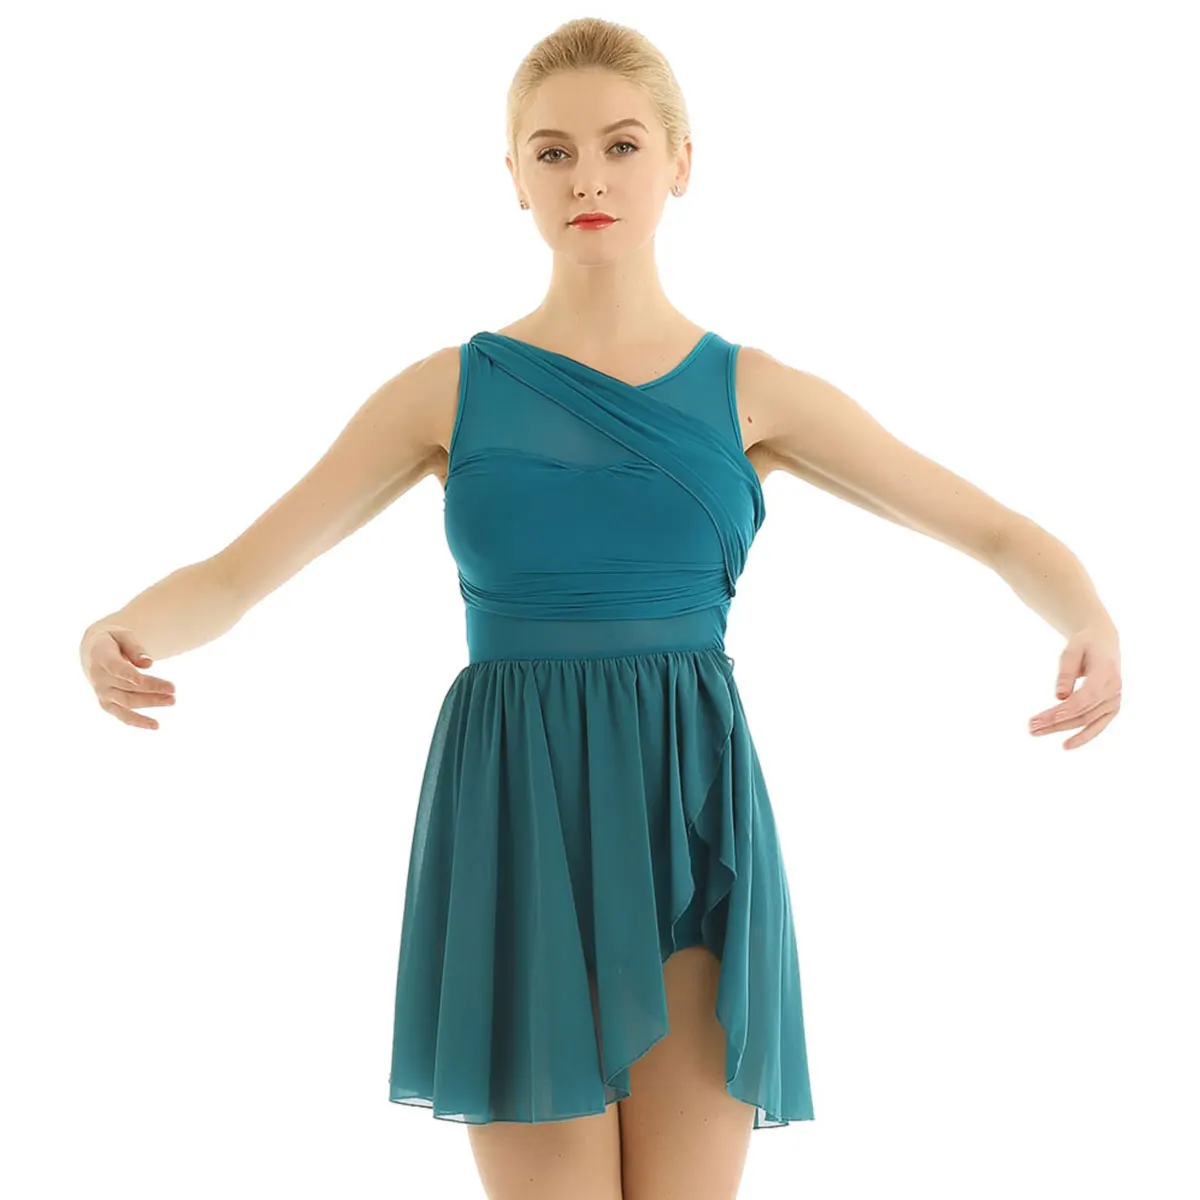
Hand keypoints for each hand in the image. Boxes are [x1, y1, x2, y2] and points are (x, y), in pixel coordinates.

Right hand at [79, 625, 175, 729]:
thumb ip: (135, 647)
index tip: (143, 678)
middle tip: (173, 689)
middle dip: (151, 688)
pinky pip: (122, 715)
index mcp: (101, 657)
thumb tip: (149, 664)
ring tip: (172, 700)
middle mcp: (99, 678)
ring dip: (150, 702)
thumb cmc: (113, 640)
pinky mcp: (107, 704)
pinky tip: (156, 725)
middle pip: (127, 686)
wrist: (93, 653)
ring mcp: (102, 693)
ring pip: (128, 701)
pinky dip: (138, 721)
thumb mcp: (123, 635)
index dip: (128, 674)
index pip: (115, 667)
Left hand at [1028, 627, 1121, 749]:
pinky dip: (1083, 738)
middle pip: (1082, 711)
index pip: (1087, 695)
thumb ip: (1066, 672)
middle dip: (1055, 721)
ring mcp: (1114, 701)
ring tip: (1035, 731)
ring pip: (1086, 721)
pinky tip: (1066, 746)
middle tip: (1030, 726)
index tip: (1049, 717)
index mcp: (1107, 672)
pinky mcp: (1111, 709)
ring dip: (1060, 729)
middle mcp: (1114, 690)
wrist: (1104, 644)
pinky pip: (1097, 726)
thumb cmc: (1084, 645)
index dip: (1069, 708)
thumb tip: (1059, 696)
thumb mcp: (1072, 650)